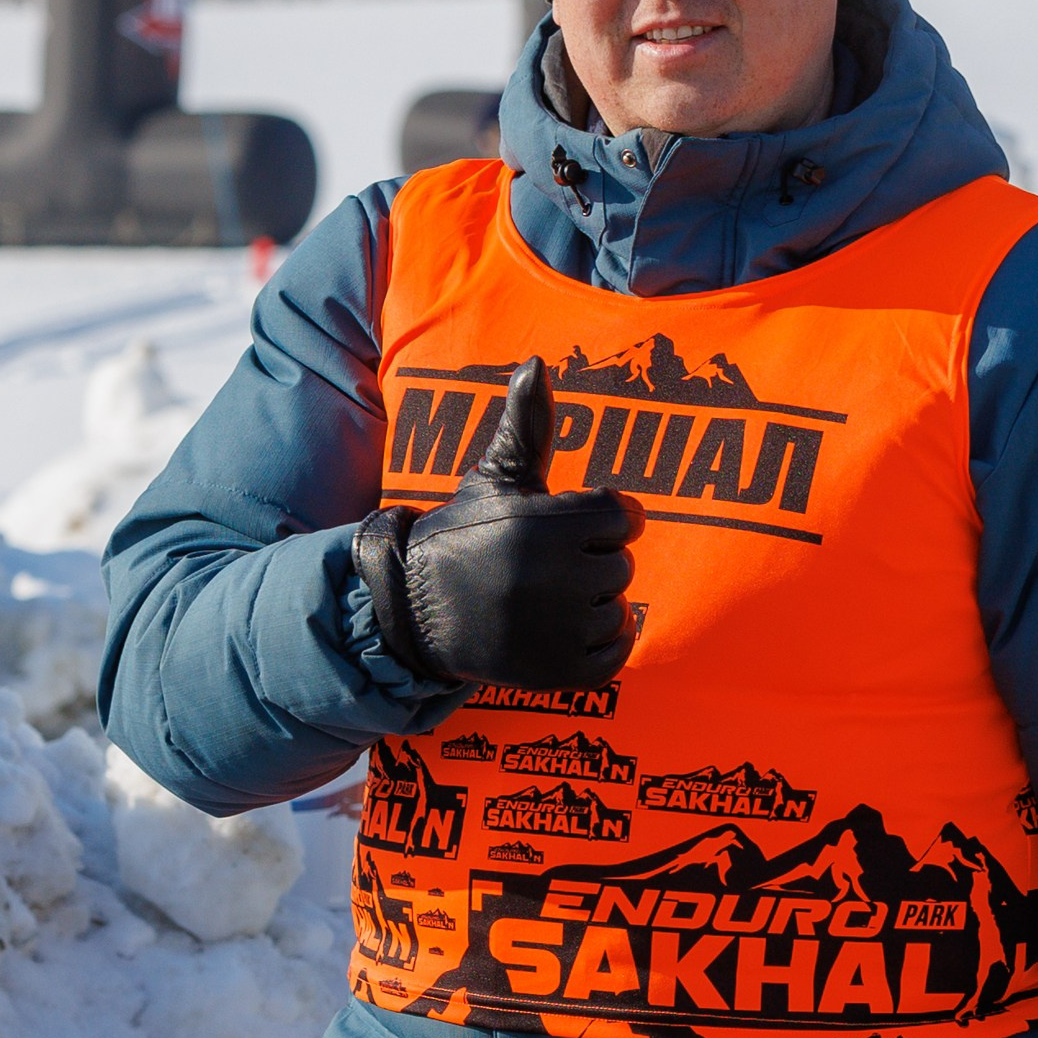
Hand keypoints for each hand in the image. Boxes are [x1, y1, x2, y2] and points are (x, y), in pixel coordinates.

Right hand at [355, 357, 639, 690]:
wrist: (416, 611)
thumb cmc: (464, 537)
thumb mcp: (494, 478)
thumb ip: (527, 423)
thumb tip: (536, 364)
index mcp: (545, 524)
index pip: (622, 515)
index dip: (595, 520)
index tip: (559, 530)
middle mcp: (554, 578)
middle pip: (621, 563)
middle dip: (589, 563)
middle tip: (540, 570)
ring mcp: (559, 630)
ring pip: (618, 608)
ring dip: (591, 605)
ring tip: (542, 601)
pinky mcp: (562, 673)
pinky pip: (616, 651)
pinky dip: (598, 644)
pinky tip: (560, 630)